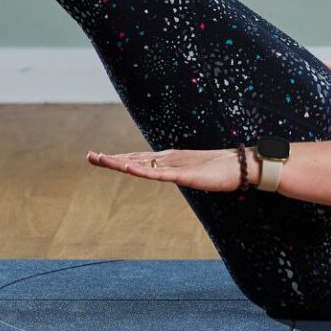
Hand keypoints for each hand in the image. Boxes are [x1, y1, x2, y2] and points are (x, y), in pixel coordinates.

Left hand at [86, 147, 259, 191]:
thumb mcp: (194, 173)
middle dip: (112, 159)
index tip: (99, 157)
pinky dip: (141, 170)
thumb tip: (172, 174)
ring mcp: (175, 166)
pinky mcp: (184, 174)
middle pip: (134, 160)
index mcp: (170, 160)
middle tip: (89, 156)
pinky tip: (128, 169)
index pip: (139, 159)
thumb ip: (182, 172)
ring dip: (119, 162)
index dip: (119, 158)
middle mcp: (168, 160)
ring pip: (141, 165)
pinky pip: (158, 173)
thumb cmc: (221, 170)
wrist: (240, 167)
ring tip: (100, 159)